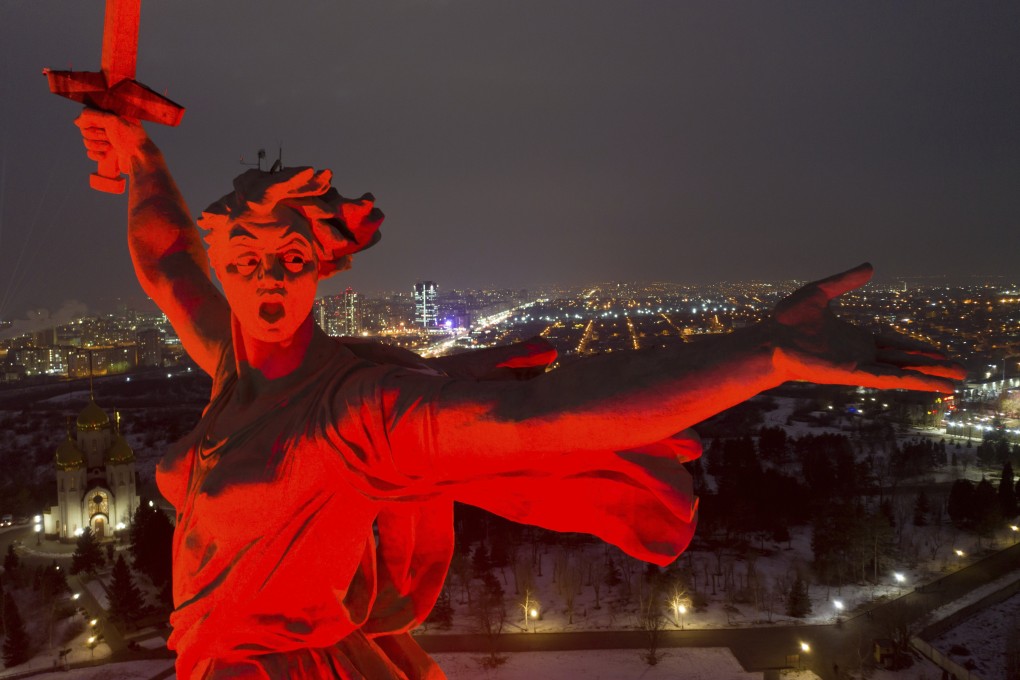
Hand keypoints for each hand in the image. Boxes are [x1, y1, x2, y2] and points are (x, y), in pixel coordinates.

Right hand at [74, 108, 149, 174]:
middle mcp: (107, 127)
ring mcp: (106, 141)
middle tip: (108, 136)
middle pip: (84, 129)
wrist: (140, 158)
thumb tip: (77, 121)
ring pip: (86, 141)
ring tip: (111, 146)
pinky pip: (90, 153)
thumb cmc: (130, 137)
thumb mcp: (112, 120)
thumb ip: (92, 115)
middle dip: (95, 135)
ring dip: (97, 145)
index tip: (100, 125)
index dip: (90, 121)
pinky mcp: (105, 153)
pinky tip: (106, 156)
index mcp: (109, 116)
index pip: (87, 115)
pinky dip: (96, 155)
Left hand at [769, 263, 964, 392]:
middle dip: (932, 365)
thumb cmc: (787, 320)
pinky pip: (888, 378)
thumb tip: (870, 266)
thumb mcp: (821, 292)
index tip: (939, 353)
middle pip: (905, 360)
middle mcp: (860, 354)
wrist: (770, 337)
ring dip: (930, 377)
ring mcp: (858, 365)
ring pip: (902, 372)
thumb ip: (846, 280)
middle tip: (960, 369)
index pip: (894, 345)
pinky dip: (912, 381)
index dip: (918, 349)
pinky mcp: (853, 374)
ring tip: (956, 383)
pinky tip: (932, 384)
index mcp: (855, 338)